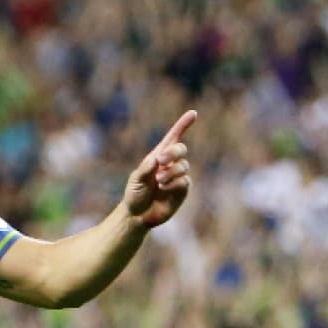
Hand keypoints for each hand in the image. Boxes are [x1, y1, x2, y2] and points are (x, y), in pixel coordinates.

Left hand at [124, 110, 196, 228]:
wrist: (138, 214)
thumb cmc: (134, 194)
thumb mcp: (136, 179)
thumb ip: (145, 168)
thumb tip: (157, 160)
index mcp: (158, 156)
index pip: (173, 138)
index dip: (183, 125)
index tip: (193, 113)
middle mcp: (170, 164)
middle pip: (181, 149)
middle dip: (173, 152)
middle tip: (161, 160)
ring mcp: (177, 176)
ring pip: (184, 166)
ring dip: (171, 172)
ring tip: (159, 181)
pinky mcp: (182, 190)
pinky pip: (184, 181)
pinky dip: (173, 184)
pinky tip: (164, 190)